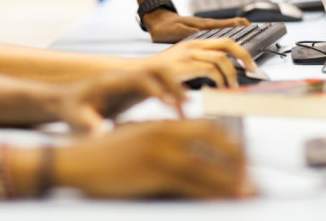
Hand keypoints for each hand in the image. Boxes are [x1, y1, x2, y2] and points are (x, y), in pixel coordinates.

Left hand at [50, 68, 187, 133]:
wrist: (65, 100)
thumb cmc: (70, 109)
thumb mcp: (75, 118)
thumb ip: (88, 124)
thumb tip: (99, 134)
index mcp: (110, 81)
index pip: (138, 77)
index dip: (155, 89)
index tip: (168, 105)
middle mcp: (124, 77)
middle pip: (155, 69)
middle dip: (173, 84)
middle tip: (185, 106)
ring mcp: (131, 82)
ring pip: (161, 75)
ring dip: (175, 88)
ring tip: (185, 110)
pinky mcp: (135, 90)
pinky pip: (159, 87)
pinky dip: (170, 96)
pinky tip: (176, 115)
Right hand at [56, 120, 249, 198]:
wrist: (76, 160)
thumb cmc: (103, 154)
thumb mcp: (136, 138)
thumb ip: (162, 141)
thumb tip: (186, 155)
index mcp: (163, 124)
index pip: (208, 127)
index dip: (230, 143)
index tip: (242, 158)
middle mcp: (166, 133)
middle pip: (216, 141)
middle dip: (238, 160)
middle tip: (249, 177)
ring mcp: (161, 152)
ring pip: (209, 167)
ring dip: (231, 182)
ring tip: (246, 193)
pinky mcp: (154, 172)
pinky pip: (193, 185)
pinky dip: (212, 194)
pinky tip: (222, 201)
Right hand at [139, 38, 256, 87]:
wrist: (136, 75)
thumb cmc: (159, 75)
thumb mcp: (182, 66)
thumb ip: (199, 66)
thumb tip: (221, 76)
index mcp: (194, 44)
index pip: (224, 41)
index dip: (241, 51)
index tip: (250, 63)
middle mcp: (193, 45)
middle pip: (227, 43)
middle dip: (244, 56)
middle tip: (253, 69)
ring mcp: (188, 54)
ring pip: (221, 57)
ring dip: (231, 73)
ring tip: (232, 85)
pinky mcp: (184, 65)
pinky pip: (210, 69)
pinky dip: (219, 79)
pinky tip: (218, 87)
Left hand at [142, 8, 250, 42]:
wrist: (155, 20)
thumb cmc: (164, 27)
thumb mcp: (174, 32)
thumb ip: (188, 34)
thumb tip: (202, 36)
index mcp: (202, 26)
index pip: (224, 25)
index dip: (237, 26)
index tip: (250, 26)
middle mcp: (205, 25)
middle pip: (228, 26)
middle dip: (242, 27)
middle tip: (256, 29)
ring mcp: (203, 27)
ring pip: (224, 27)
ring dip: (237, 29)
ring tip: (249, 31)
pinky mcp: (199, 29)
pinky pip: (217, 30)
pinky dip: (227, 31)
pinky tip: (230, 35)